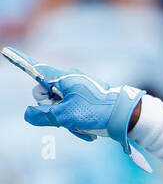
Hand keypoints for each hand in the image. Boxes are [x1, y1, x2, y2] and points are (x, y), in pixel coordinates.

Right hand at [2, 45, 150, 170]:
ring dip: (69, 122)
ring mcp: (81, 90)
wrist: (129, 117)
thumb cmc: (97, 112)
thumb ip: (43, 115)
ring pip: (63, 107)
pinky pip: (76, 112)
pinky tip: (91, 131)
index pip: (36, 69)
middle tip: (65, 119)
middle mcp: (71, 80)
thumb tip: (29, 114)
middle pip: (48, 95)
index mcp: (62, 78)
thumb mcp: (66, 116)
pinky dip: (80, 123)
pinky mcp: (90, 100)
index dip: (20, 62)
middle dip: (53, 111)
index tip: (6, 51)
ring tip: (84, 129)